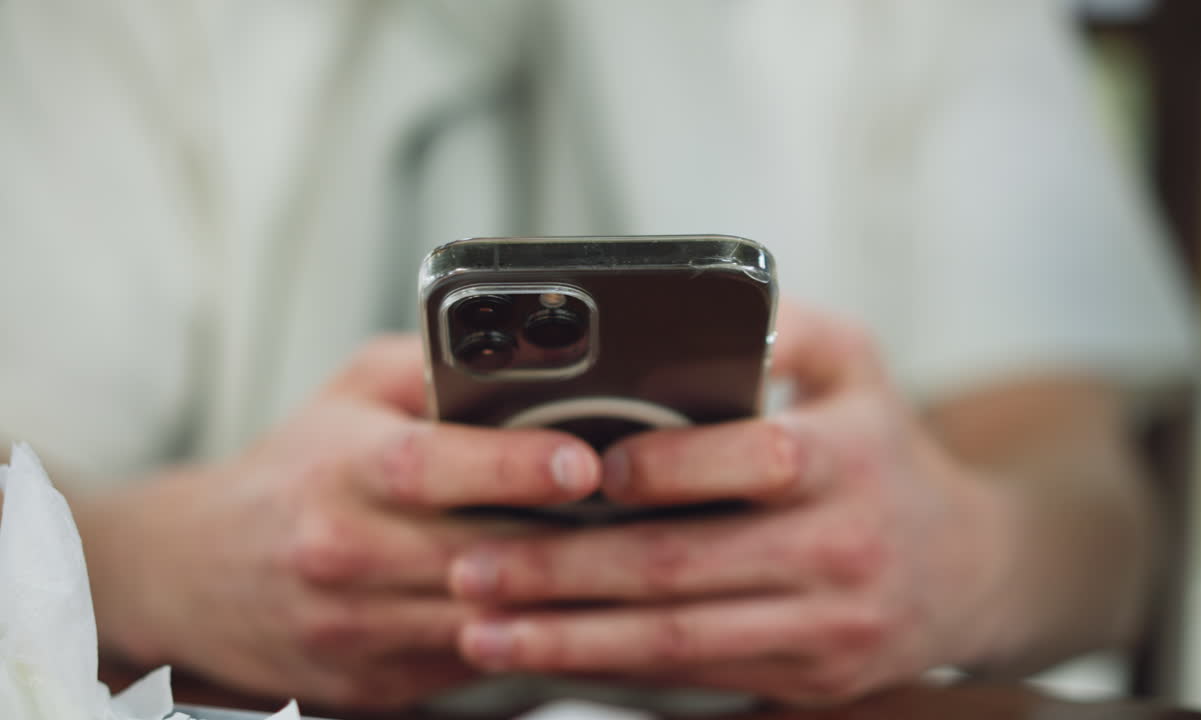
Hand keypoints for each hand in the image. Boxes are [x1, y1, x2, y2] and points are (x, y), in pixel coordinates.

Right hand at [77, 336, 602, 708]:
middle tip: (651, 511)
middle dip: (575, 537)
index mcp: (340, 469)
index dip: (513, 466)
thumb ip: (434, 364)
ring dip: (569, 596)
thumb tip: (527, 348)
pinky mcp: (381, 682)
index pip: (429, 466)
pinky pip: (482, 664)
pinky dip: (538, 637)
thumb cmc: (296, 469)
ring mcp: (361, 629)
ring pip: (491, 621)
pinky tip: (584, 608)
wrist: (197, 574)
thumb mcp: (353, 391)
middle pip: (480, 554)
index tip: (585, 462)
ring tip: (636, 560)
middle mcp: (345, 553)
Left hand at [445, 304, 1014, 703]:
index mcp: (849, 457)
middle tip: (472, 566)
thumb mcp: (858, 364)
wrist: (972, 569)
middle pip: (684, 566)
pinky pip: (699, 677)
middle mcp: (842, 548)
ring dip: (571, 639)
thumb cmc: (888, 451)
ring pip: (679, 640)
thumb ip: (783, 325)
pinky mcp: (811, 678)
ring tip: (485, 630)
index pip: (751, 460)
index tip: (577, 470)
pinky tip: (553, 657)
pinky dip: (617, 670)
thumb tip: (696, 303)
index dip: (660, 470)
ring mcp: (828, 626)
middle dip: (564, 571)